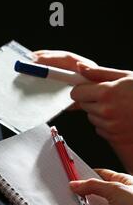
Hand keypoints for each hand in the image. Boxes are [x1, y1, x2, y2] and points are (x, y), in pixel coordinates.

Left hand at [35, 50, 132, 171]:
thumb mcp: (126, 76)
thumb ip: (100, 73)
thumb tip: (80, 68)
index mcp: (107, 93)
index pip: (77, 92)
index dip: (82, 89)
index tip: (87, 87)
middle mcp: (106, 110)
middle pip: (83, 104)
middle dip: (91, 99)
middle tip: (110, 96)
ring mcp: (109, 125)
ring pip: (91, 117)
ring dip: (99, 112)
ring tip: (119, 107)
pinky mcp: (112, 136)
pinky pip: (100, 128)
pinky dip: (106, 123)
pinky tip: (120, 117)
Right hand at [70, 169, 132, 204]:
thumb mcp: (115, 189)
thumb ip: (93, 186)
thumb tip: (76, 184)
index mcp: (123, 183)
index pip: (100, 175)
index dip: (85, 175)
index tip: (71, 176)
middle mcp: (119, 198)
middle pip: (94, 194)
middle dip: (80, 195)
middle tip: (67, 194)